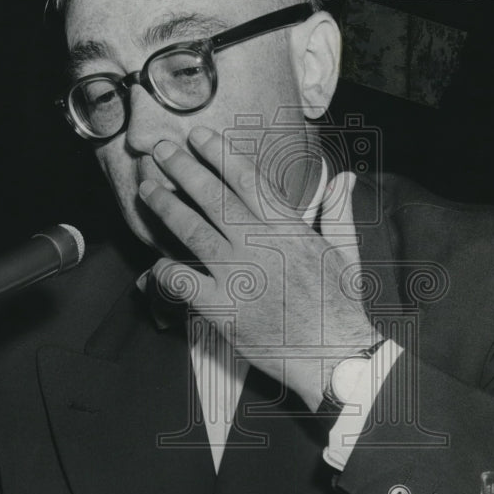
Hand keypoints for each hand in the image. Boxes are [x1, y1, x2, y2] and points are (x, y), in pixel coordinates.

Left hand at [139, 126, 381, 409]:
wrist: (336, 357)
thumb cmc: (341, 308)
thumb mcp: (346, 253)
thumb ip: (338, 213)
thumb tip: (343, 178)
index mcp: (289, 228)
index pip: (248, 180)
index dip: (219, 154)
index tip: (198, 136)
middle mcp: (260, 244)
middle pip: (213, 197)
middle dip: (183, 170)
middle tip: (160, 152)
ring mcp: (239, 275)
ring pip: (193, 231)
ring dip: (167, 207)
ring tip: (147, 190)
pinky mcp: (223, 309)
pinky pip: (183, 281)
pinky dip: (165, 269)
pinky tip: (156, 262)